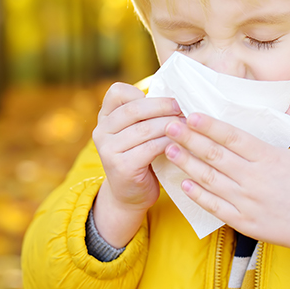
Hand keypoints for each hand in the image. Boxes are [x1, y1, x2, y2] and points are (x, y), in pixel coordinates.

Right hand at [91, 83, 182, 246]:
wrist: (130, 196)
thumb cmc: (141, 158)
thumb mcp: (137, 132)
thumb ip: (146, 115)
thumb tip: (178, 95)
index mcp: (104, 118)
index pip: (118, 92)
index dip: (144, 94)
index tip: (168, 100)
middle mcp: (101, 131)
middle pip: (134, 109)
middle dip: (163, 106)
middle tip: (184, 109)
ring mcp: (108, 150)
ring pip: (145, 128)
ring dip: (170, 125)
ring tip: (188, 125)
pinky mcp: (121, 166)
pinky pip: (150, 147)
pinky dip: (169, 143)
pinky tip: (182, 143)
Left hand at [164, 102, 289, 262]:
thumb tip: (288, 101)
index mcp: (269, 158)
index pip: (233, 138)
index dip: (210, 126)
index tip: (190, 115)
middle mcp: (254, 179)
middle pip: (215, 156)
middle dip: (189, 140)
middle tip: (169, 126)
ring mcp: (247, 202)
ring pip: (210, 180)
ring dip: (187, 164)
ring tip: (169, 150)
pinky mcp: (244, 221)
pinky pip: (215, 207)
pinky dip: (198, 195)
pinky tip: (183, 184)